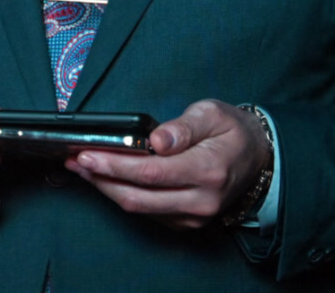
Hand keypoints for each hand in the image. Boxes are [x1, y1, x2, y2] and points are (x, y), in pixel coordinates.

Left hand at [65, 99, 271, 228]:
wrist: (258, 158)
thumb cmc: (232, 131)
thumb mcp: (212, 113)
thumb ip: (183, 126)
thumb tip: (156, 140)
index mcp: (209, 170)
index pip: (152, 172)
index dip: (115, 165)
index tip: (88, 153)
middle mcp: (202, 200)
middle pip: (139, 197)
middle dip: (101, 179)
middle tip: (76, 160)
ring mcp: (195, 216)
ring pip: (140, 208)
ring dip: (107, 188)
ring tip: (83, 167)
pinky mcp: (187, 222)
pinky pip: (148, 213)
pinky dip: (124, 195)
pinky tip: (107, 178)